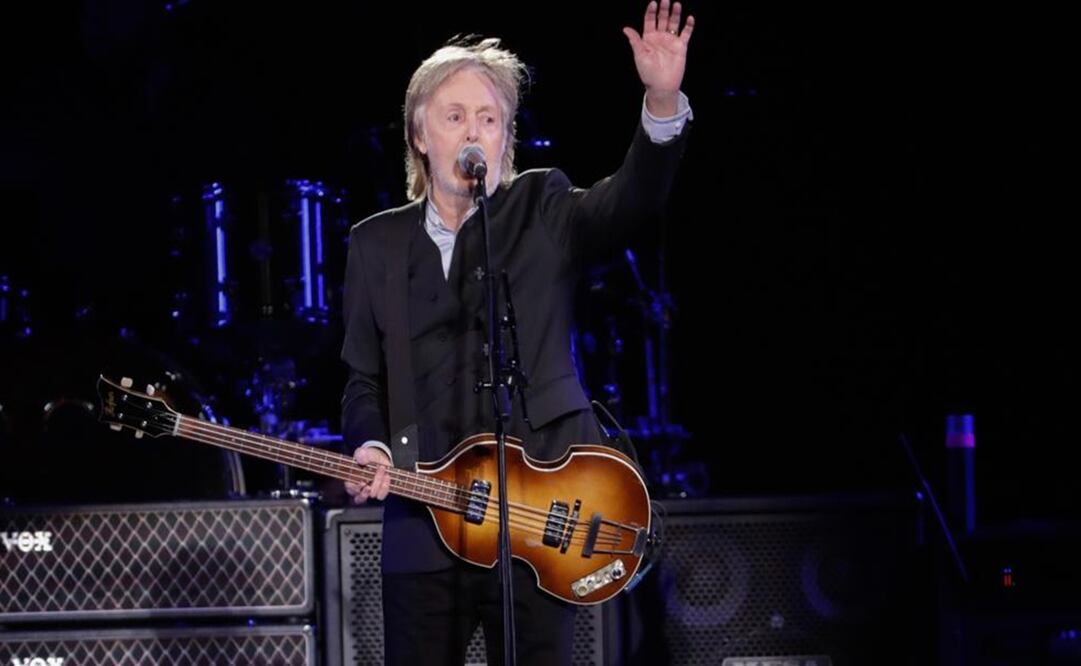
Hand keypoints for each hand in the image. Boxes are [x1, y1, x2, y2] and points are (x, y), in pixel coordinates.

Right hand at [345, 446, 391, 503]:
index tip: (362, 482)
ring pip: (372, 496)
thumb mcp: (362, 453)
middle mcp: (359, 490)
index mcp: (351, 481)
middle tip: (370, 485)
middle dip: (365, 492)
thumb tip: (361, 459)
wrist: (377, 458)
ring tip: (383, 475)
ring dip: (378, 487)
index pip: (350, 489)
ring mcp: (370, 492)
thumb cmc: (366, 457)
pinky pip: (382, 494)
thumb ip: (360, 455)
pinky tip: (387, 476)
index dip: (355, 488)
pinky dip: (385, 487)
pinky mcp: (380, 492)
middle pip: (360, 498)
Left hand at [622, 0, 695, 115]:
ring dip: (675, 14)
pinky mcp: (681, 46)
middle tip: (665, 0)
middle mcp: (660, 37)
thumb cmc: (648, 73)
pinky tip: (689, 18)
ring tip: (676, 4)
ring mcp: (671, 40)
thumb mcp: (639, 56)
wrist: (661, 86)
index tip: (653, 3)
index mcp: (648, 38)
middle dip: (663, 9)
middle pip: (662, 19)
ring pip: (674, 23)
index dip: (651, 12)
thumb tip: (626, 29)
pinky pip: (686, 33)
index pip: (649, 21)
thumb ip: (635, 41)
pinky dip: (688, 26)